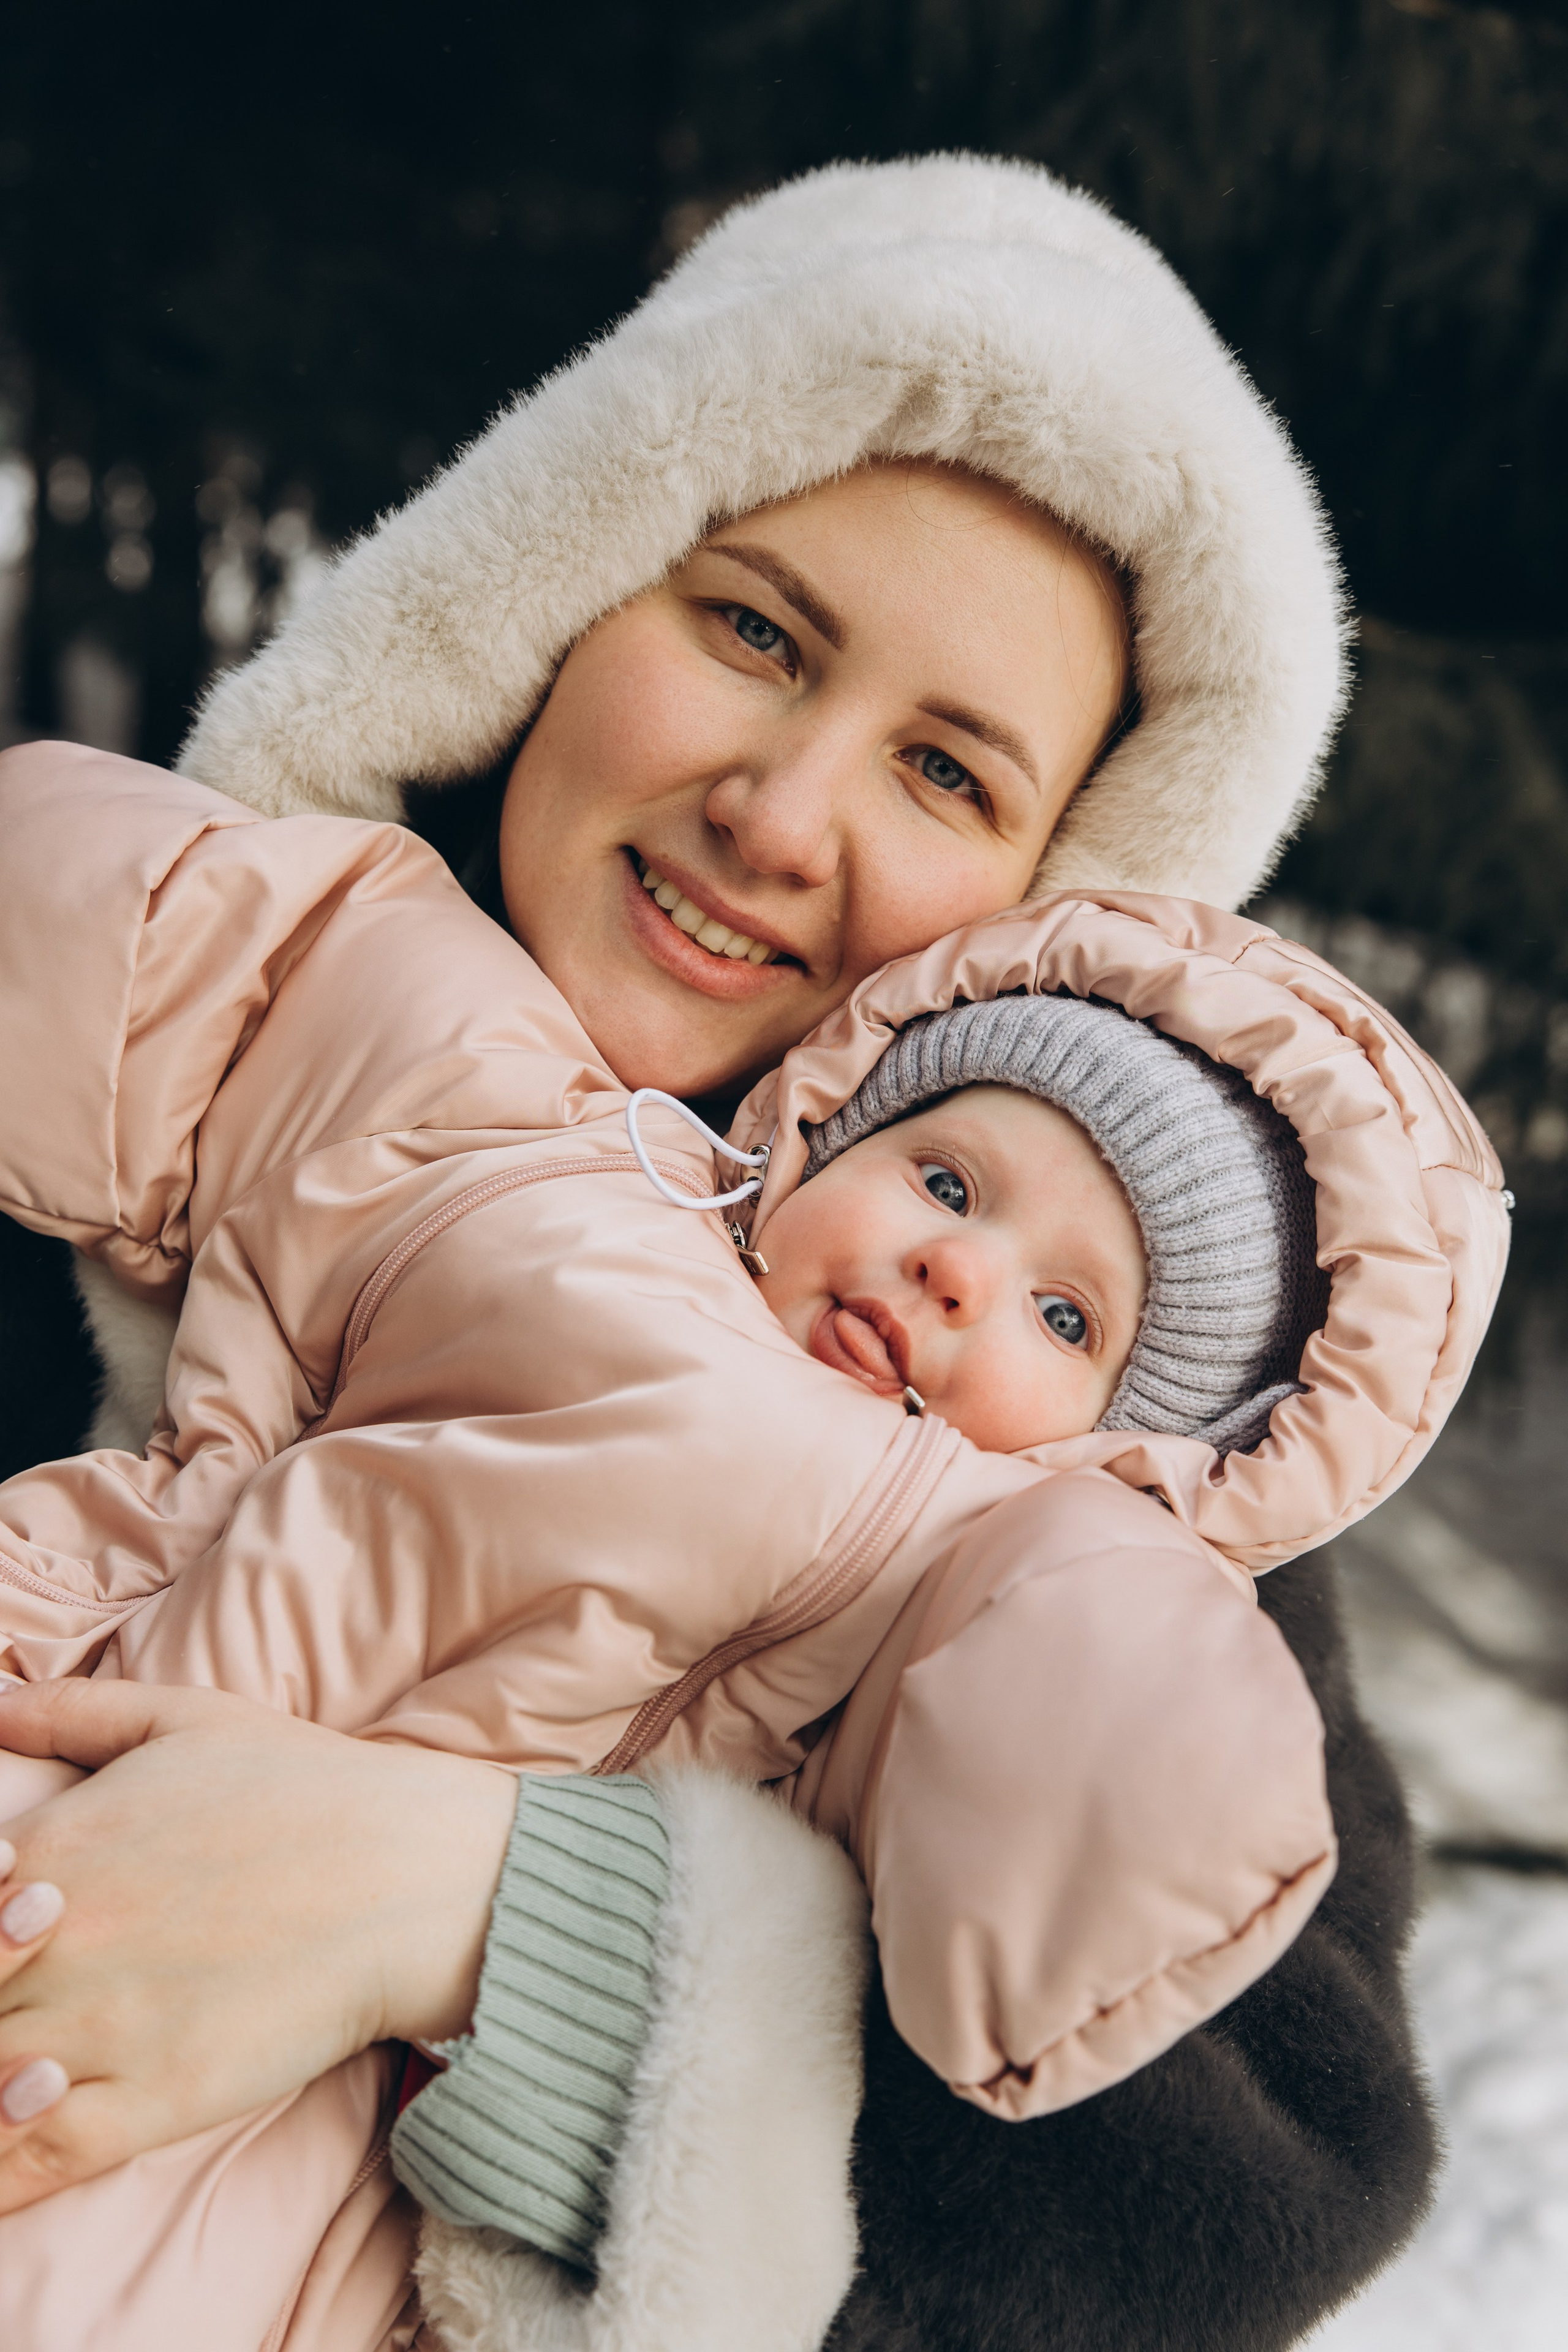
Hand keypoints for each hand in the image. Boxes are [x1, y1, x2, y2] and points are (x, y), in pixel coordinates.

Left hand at [0, 1679, 516, 2213]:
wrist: (412, 1875)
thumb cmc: (306, 1788)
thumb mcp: (184, 1718)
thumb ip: (70, 1712)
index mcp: (50, 1847)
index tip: (3, 1939)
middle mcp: (56, 1942)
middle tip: (15, 1996)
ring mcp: (99, 2029)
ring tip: (15, 2064)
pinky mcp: (150, 2102)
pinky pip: (26, 2162)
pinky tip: (11, 2134)